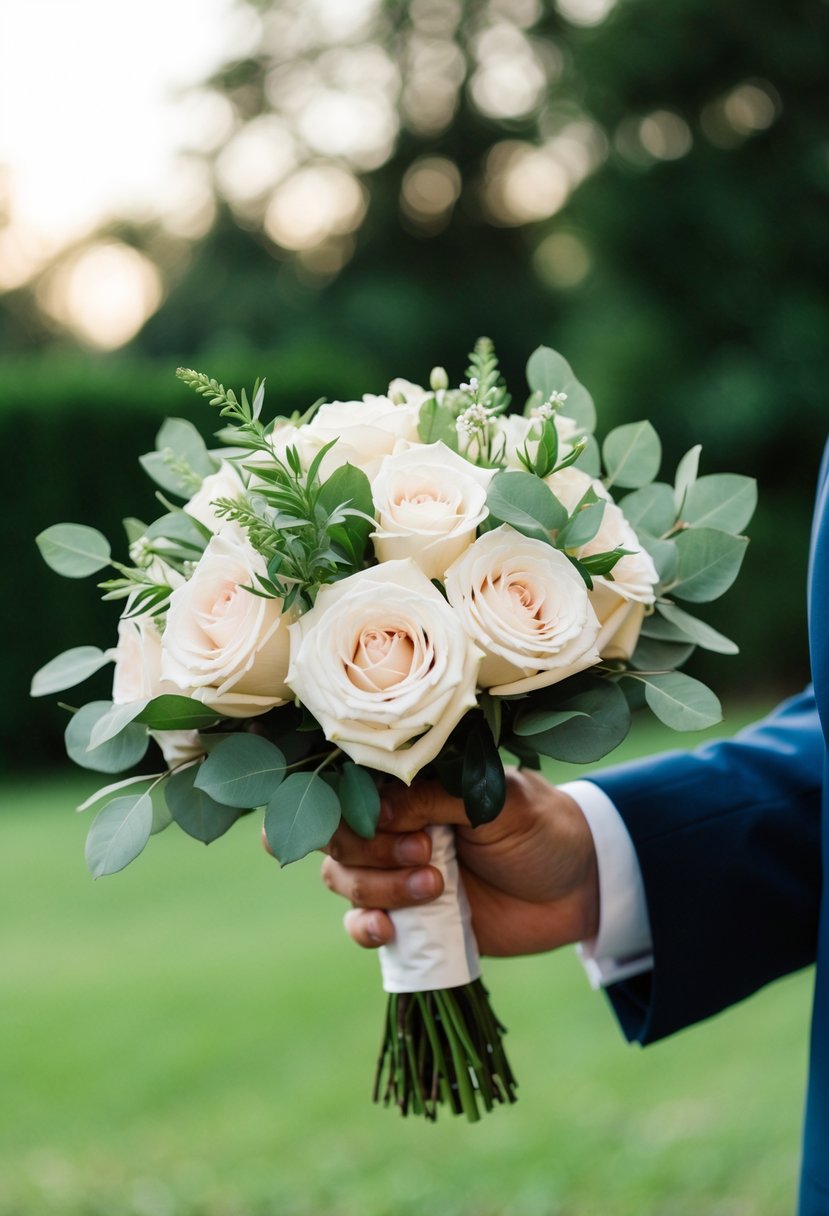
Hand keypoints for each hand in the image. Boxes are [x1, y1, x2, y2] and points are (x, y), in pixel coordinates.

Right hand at [319, 768, 599, 957]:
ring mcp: (396, 872)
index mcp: (412, 785)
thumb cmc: (541, 828)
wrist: (577, 887)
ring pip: (343, 878)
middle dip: (373, 850)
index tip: (403, 824)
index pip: (351, 787)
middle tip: (427, 853)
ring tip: (435, 888)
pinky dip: (364, 928)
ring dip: (377, 888)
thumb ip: (439, 797)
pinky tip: (390, 930)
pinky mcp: (408, 919)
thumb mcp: (498, 800)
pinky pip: (359, 925)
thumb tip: (377, 809)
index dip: (360, 808)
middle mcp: (394, 825)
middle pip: (338, 835)